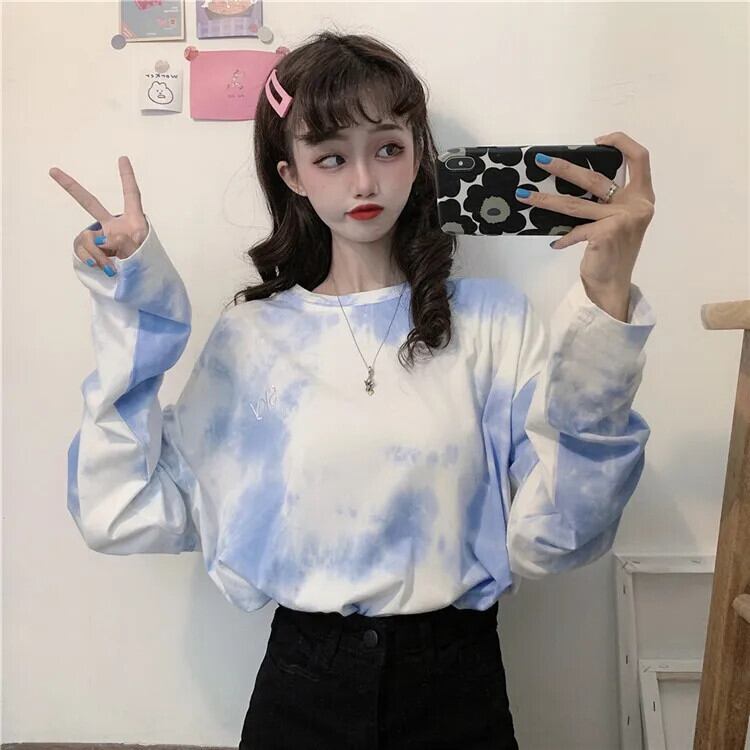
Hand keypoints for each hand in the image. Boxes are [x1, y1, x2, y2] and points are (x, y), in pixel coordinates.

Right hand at [49, 156, 147, 272]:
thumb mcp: (142, 253)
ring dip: (97, 253)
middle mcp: (115, 225)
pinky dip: (90, 259)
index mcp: (134, 222)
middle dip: (71, 187)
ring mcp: (102, 238)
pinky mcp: (93, 251)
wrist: (141, 286)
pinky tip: (101, 268)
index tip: (123, 159)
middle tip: (53, 171)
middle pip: (90, 203)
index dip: (127, 177)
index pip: (131, 196)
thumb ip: (125, 241)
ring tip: (111, 267)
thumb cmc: (146, 266)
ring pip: (87, 238)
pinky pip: (82, 250)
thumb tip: (102, 238)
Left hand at [515, 131, 655, 294]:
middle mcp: (636, 205)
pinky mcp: (606, 233)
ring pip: (575, 204)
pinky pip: (575, 231)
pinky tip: (555, 243)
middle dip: (564, 168)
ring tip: (525, 195)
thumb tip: (573, 184)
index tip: (598, 140)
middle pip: (595, 179)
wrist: (613, 286)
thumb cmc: (612, 253)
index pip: (640, 158)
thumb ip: (607, 203)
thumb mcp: (616, 222)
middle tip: (541, 161)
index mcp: (643, 197)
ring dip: (546, 199)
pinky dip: (564, 238)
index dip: (622, 143)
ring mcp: (622, 219)